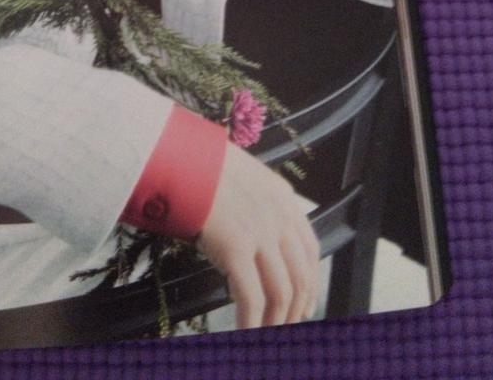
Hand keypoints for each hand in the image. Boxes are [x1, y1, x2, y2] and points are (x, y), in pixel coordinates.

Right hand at [197, 141, 319, 327]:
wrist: (181, 157)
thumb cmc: (201, 165)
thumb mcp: (243, 176)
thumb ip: (257, 202)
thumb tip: (253, 234)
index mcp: (283, 198)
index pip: (310, 248)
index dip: (311, 281)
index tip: (304, 301)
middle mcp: (278, 217)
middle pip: (300, 275)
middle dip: (296, 307)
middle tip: (287, 326)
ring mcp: (260, 234)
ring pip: (281, 292)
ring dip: (275, 320)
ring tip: (265, 335)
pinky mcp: (236, 249)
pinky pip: (252, 298)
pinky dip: (252, 322)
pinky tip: (246, 333)